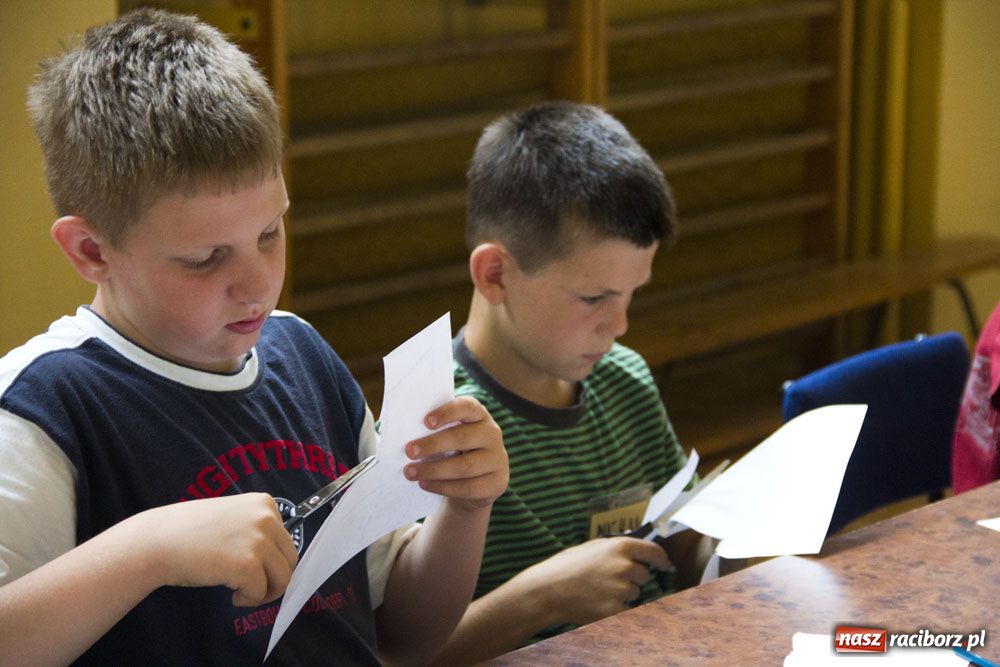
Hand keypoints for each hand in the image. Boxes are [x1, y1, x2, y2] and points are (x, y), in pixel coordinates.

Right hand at [131, 493, 297, 606]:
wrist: (156, 541)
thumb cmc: (188, 533)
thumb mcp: (231, 518)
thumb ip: (256, 531)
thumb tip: (277, 560)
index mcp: (263, 503)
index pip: (286, 539)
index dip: (272, 559)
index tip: (253, 566)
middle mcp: (266, 517)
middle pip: (290, 559)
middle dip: (273, 578)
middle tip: (251, 586)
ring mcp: (258, 540)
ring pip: (283, 578)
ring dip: (265, 591)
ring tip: (242, 591)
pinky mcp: (248, 564)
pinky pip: (261, 592)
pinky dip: (249, 600)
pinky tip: (232, 594)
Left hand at [403, 395, 507, 512]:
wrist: (476, 480)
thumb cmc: (454, 451)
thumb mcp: (448, 436)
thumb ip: (434, 431)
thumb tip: (407, 436)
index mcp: (479, 415)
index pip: (467, 407)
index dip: (447, 412)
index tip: (426, 422)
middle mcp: (492, 434)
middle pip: (463, 438)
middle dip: (433, 444)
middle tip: (409, 451)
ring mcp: (498, 459)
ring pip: (465, 466)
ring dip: (434, 470)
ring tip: (410, 472)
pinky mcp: (498, 483)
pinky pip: (469, 487)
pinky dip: (443, 487)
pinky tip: (424, 484)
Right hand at [512, 537, 670, 626]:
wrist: (548, 590)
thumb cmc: (566, 566)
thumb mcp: (591, 547)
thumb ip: (615, 547)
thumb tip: (634, 547)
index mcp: (620, 547)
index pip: (654, 552)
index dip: (661, 559)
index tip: (663, 564)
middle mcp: (625, 566)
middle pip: (644, 575)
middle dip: (633, 578)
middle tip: (611, 580)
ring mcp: (621, 589)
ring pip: (635, 593)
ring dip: (624, 594)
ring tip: (600, 591)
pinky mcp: (616, 610)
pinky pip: (628, 610)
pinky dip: (618, 609)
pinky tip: (600, 604)